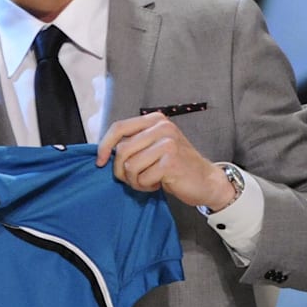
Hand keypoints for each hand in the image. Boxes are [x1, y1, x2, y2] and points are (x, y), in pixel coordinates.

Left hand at [95, 112, 234, 209]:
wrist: (206, 181)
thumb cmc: (175, 165)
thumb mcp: (153, 147)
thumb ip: (134, 143)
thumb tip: (104, 152)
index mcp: (155, 120)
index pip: (119, 127)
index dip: (105, 145)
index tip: (100, 161)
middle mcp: (162, 127)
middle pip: (122, 149)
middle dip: (120, 170)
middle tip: (132, 178)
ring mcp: (168, 143)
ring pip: (130, 165)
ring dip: (134, 180)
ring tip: (147, 181)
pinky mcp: (171, 162)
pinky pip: (143, 177)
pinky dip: (145, 186)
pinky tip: (157, 184)